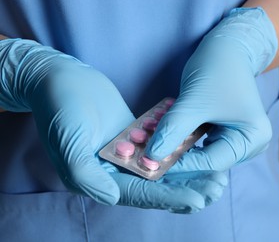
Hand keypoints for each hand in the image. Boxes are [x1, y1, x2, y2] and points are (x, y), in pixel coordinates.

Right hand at [0, 39, 226, 211]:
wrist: (60, 80)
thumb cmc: (60, 108)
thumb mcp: (68, 141)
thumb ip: (85, 174)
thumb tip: (113, 198)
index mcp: (98, 179)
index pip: (140, 193)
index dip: (169, 196)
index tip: (198, 198)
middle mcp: (114, 172)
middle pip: (156, 185)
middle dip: (187, 187)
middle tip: (217, 187)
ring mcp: (126, 154)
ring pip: (162, 168)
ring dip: (188, 171)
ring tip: (217, 174)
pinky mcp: (134, 137)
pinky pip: (160, 147)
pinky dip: (179, 150)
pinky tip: (201, 149)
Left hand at [146, 7, 277, 171]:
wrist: (227, 45)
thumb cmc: (218, 68)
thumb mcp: (193, 102)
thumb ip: (172, 130)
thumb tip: (151, 156)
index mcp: (252, 138)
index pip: (213, 161)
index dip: (181, 164)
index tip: (152, 164)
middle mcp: (249, 143)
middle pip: (208, 160)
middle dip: (178, 156)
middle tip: (148, 156)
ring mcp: (237, 137)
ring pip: (201, 151)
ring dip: (177, 147)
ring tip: (152, 144)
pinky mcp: (224, 130)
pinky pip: (201, 141)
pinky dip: (182, 137)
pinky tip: (164, 134)